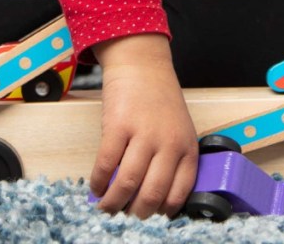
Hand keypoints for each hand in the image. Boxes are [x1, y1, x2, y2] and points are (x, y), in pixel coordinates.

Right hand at [89, 34, 199, 217]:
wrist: (143, 65)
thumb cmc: (160, 99)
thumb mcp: (178, 130)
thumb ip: (171, 159)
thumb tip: (151, 197)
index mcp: (187, 147)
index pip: (179, 193)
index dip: (162, 213)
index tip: (150, 219)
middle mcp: (169, 143)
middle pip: (152, 194)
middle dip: (136, 214)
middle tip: (126, 218)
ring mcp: (144, 134)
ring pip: (128, 183)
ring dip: (113, 203)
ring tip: (106, 207)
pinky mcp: (119, 126)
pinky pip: (106, 164)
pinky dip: (98, 182)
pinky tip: (96, 186)